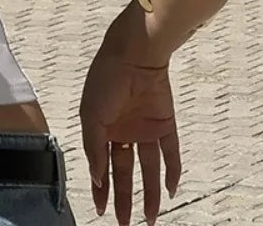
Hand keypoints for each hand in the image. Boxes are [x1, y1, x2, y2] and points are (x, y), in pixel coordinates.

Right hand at [79, 46, 180, 224]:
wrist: (133, 55)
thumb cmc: (105, 80)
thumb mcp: (91, 115)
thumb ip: (94, 147)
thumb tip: (96, 177)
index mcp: (100, 128)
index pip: (101, 165)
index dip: (100, 188)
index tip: (100, 209)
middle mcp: (122, 131)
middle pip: (125, 172)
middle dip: (124, 198)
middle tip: (124, 223)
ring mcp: (144, 129)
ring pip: (148, 168)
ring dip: (150, 193)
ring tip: (151, 218)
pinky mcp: (164, 124)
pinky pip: (170, 153)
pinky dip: (172, 171)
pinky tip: (171, 190)